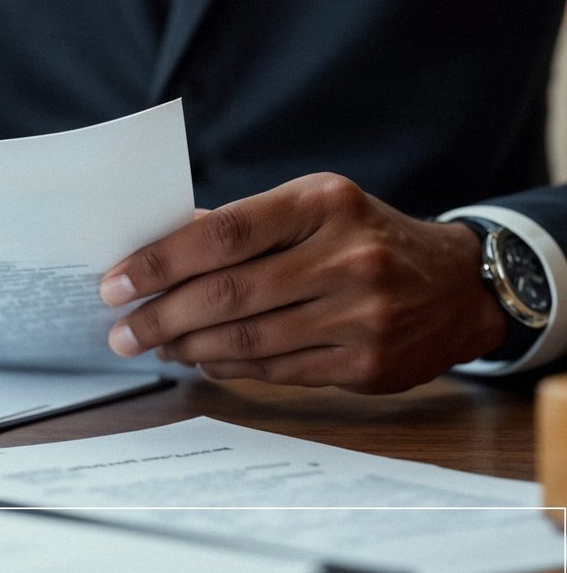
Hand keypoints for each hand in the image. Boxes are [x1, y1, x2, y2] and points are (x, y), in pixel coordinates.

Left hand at [98, 173, 508, 393]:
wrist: (458, 285)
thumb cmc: (362, 237)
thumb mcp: (311, 208)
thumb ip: (240, 226)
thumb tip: (153, 248)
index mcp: (322, 203)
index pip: (222, 234)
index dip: (159, 262)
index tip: (114, 283)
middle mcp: (347, 257)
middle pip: (228, 293)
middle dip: (161, 316)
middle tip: (121, 330)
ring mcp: (362, 314)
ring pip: (248, 338)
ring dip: (187, 346)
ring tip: (154, 345)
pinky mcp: (368, 363)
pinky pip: (276, 369)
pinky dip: (228, 366)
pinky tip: (200, 359)